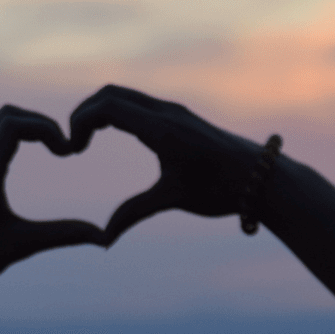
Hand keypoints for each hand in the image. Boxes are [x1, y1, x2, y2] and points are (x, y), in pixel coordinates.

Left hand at [0, 105, 107, 306]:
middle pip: (6, 114)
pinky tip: (23, 156)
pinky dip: (8, 134)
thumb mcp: (21, 247)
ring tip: (47, 147)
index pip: (13, 125)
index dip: (45, 127)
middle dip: (39, 123)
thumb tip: (103, 237)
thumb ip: (63, 236)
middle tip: (60, 146)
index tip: (65, 151)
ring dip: (23, 126)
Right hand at [69, 84, 266, 242]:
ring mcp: (174, 111)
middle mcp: (166, 112)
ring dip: (100, 112)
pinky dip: (117, 112)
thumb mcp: (173, 199)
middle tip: (73, 144)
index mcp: (161, 127)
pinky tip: (114, 136)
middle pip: (110, 93)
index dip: (80, 122)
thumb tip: (103, 240)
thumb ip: (133, 214)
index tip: (72, 151)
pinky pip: (139, 103)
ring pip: (125, 96)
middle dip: (84, 113)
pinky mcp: (181, 117)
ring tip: (86, 141)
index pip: (107, 106)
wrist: (262, 177)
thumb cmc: (221, 189)